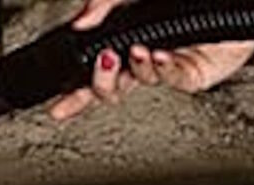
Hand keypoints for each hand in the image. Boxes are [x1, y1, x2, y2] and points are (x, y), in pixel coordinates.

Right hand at [47, 0, 253, 121]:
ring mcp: (168, 66)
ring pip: (139, 83)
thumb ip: (105, 4)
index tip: (58, 104)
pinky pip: (172, 78)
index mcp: (128, 39)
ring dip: (134, 68)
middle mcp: (146, 56)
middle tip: (103, 65)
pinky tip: (159, 55)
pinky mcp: (194, 74)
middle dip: (99, 82)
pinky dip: (162, 67)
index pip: (95, 69)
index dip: (75, 91)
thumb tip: (81, 22)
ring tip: (136, 50)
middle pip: (111, 87)